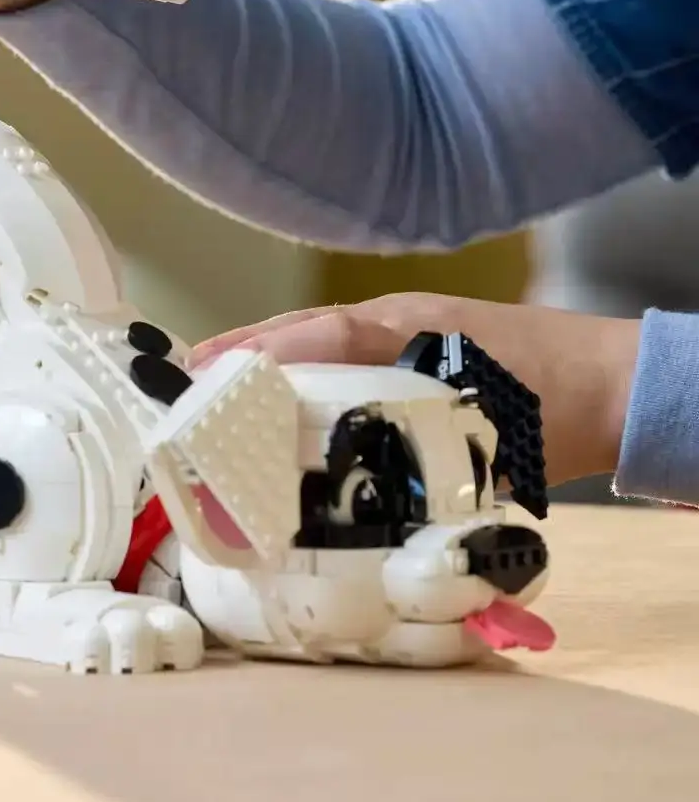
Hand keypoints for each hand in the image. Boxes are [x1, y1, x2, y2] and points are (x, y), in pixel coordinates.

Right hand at [190, 292, 641, 486]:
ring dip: (270, 355)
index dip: (261, 352)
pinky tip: (286, 395)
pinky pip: (345, 351)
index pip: (321, 335)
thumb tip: (349, 480)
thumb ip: (424, 453)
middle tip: (187, 374)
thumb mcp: (488, 437)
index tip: (205, 370)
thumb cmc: (555, 409)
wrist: (614, 386)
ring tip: (216, 381)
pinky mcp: (416, 346)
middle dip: (246, 348)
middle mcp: (400, 322)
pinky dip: (306, 367)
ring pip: (322, 337)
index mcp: (410, 333)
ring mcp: (408, 328)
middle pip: (307, 328)